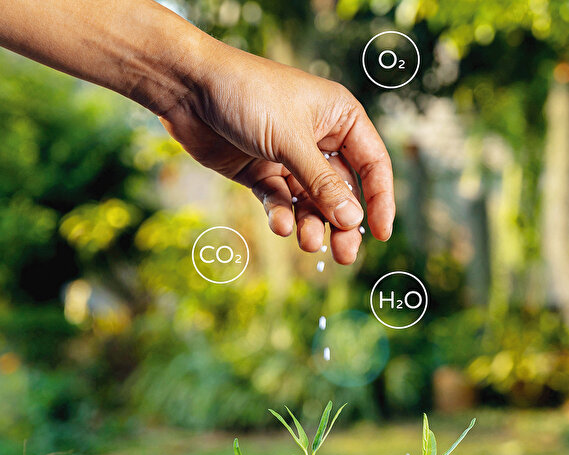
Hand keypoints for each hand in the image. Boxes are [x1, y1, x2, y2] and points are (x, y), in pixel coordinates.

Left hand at [159, 42, 393, 264]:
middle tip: (344, 255)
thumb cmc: (246, 94)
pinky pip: (279, 199)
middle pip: (342, 190)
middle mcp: (318, 137)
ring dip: (312, 224)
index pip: (372, 164)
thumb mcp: (290, 140)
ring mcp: (288, 156)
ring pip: (310, 201)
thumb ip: (322, 183)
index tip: (382, 233)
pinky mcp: (260, 170)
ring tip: (308, 243)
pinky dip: (281, 214)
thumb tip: (353, 219)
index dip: (380, 199)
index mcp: (339, 118)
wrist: (186, 85)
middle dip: (342, 223)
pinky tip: (279, 225)